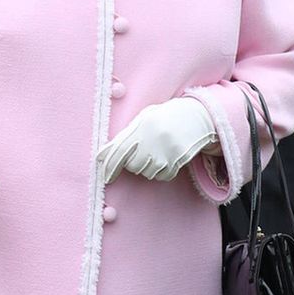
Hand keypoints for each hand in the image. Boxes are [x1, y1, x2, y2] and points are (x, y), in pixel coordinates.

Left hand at [97, 97, 217, 183]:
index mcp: (140, 127)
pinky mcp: (176, 162)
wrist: (193, 117)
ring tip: (157, 150)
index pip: (118, 152)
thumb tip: (101, 156)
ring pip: (146, 172)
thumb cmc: (162, 118)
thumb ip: (123, 137)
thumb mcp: (142, 120)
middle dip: (134, 162)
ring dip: (148, 166)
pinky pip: (162, 176)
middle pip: (132, 166)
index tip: (106, 177)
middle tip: (144, 149)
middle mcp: (151, 141)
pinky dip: (162, 170)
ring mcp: (164, 152)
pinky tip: (167, 156)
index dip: (110, 167)